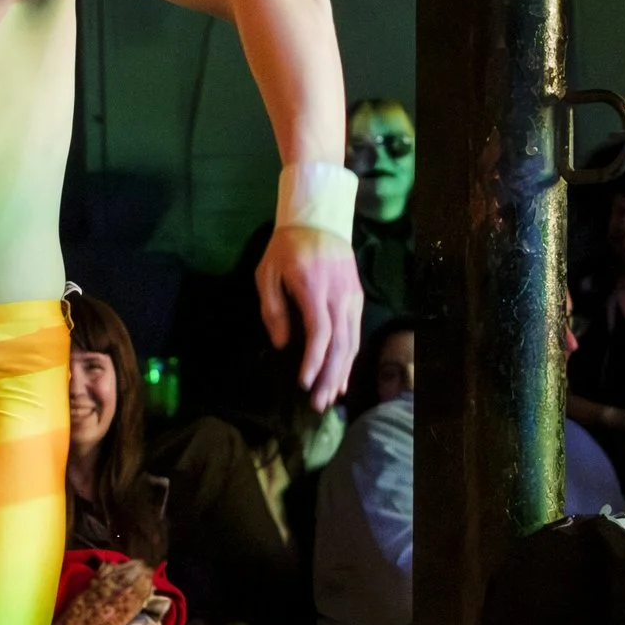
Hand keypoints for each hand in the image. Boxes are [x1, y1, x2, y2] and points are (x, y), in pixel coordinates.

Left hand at [256, 224, 364, 411]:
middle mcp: (339, 295)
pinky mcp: (358, 298)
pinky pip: (356, 334)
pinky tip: (341, 377)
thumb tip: (282, 344)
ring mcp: (352, 297)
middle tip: (318, 404)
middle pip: (340, 343)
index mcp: (314, 287)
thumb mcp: (267, 272)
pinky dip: (350, 358)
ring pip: (352, 342)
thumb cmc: (287, 247)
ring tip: (329, 398)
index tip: (303, 382)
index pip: (320, 332)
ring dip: (342, 372)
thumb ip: (273, 308)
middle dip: (329, 376)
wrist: (320, 220)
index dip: (313, 360)